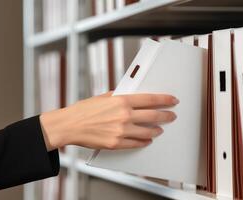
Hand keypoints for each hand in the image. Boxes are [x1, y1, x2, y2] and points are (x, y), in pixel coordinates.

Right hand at [39, 92, 178, 150]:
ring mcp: (121, 131)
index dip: (165, 99)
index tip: (172, 100)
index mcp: (122, 101)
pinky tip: (148, 140)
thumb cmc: (84, 110)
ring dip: (157, 130)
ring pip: (147, 132)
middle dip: (166, 116)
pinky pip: (136, 144)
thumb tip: (133, 96)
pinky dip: (144, 142)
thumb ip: (120, 97)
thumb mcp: (104, 97)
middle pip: (153, 116)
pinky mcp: (116, 143)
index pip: (150, 99)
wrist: (70, 125)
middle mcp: (124, 116)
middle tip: (171, 116)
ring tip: (160, 129)